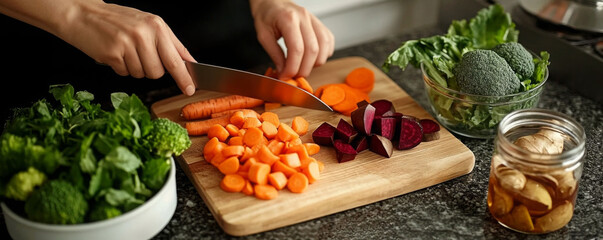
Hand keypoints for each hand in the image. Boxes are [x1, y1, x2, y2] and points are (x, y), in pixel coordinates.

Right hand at [57, 1, 196, 94]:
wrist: (83, 14)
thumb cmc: (116, 20)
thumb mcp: (147, 24)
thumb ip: (168, 43)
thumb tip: (187, 61)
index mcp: (157, 26)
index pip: (176, 58)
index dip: (184, 76)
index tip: (190, 88)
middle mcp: (145, 34)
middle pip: (159, 72)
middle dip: (151, 70)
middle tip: (139, 54)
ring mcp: (128, 44)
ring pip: (142, 74)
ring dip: (134, 68)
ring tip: (125, 51)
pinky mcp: (113, 54)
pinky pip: (125, 73)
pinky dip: (121, 67)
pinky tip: (115, 53)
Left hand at [250, 0, 334, 79]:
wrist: (274, 3)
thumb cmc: (267, 16)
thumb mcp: (263, 36)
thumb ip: (275, 54)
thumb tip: (284, 72)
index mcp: (288, 19)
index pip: (296, 49)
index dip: (293, 67)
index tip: (286, 76)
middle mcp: (304, 17)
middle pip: (312, 50)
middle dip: (304, 69)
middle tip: (294, 75)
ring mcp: (314, 19)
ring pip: (324, 47)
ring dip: (315, 63)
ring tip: (303, 67)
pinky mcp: (320, 23)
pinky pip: (329, 41)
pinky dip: (324, 54)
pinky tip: (313, 58)